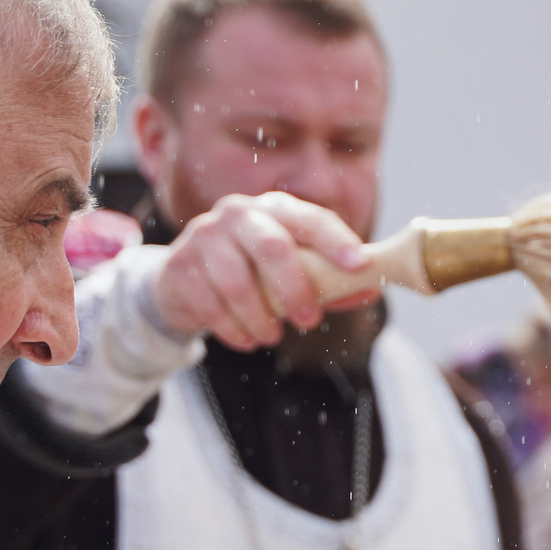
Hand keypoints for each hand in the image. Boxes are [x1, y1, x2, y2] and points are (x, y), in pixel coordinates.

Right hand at [148, 193, 372, 350]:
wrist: (184, 277)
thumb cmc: (251, 270)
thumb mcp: (291, 268)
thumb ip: (329, 279)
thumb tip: (372, 289)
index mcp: (274, 208)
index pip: (311, 218)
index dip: (337, 240)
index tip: (359, 264)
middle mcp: (238, 213)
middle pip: (272, 247)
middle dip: (296, 289)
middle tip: (311, 322)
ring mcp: (204, 236)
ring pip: (238, 282)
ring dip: (261, 317)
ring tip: (272, 337)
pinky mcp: (179, 266)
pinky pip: (210, 304)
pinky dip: (233, 329)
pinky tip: (247, 341)